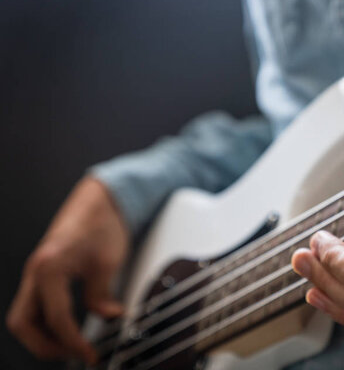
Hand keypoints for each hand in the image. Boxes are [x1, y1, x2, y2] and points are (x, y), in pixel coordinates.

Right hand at [6, 177, 128, 363]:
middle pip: (24, 323)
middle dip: (46, 346)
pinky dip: (46, 322)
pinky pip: (34, 305)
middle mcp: (36, 271)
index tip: (90, 355)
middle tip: (75, 355)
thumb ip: (102, 294)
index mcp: (50, 267)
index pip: (57, 318)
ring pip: (25, 316)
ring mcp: (36, 272)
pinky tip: (67, 328)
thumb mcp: (108, 262)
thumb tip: (108, 318)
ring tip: (71, 346)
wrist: (99, 200)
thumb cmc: (102, 222)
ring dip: (43, 337)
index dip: (74, 342)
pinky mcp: (42, 273)